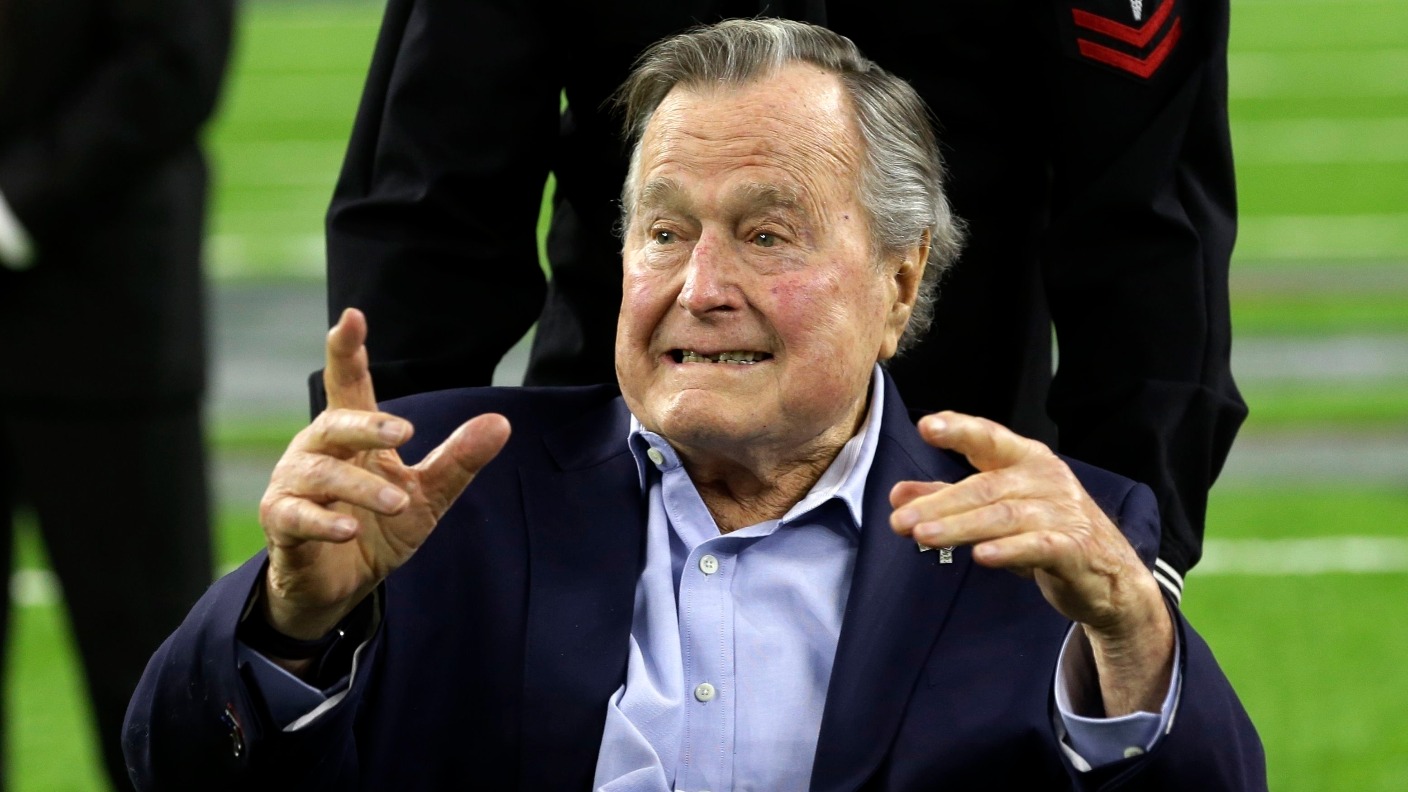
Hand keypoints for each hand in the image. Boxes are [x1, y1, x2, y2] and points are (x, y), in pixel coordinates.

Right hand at [257, 308, 509, 641]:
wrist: (342, 586)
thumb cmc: (380, 528)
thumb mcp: (428, 495)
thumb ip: (458, 460)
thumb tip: (501, 422)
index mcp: (351, 437)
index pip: (347, 385)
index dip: (347, 350)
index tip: (352, 316)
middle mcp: (316, 451)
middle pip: (333, 423)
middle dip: (365, 425)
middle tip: (403, 432)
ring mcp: (293, 486)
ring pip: (319, 473)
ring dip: (359, 486)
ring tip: (399, 501)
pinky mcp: (281, 523)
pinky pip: (295, 516)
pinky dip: (323, 522)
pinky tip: (349, 529)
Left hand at [888, 411, 1171, 714]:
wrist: (1109, 578)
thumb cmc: (1046, 532)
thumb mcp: (996, 511)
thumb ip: (948, 499)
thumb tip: (898, 496)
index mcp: (1026, 460)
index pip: (988, 437)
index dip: (959, 429)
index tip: (926, 426)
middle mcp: (1045, 478)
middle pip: (983, 487)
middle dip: (938, 504)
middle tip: (899, 521)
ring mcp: (1063, 511)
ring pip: (1003, 516)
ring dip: (959, 526)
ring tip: (921, 536)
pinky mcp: (1075, 548)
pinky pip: (1038, 545)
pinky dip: (1009, 550)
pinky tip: (981, 556)